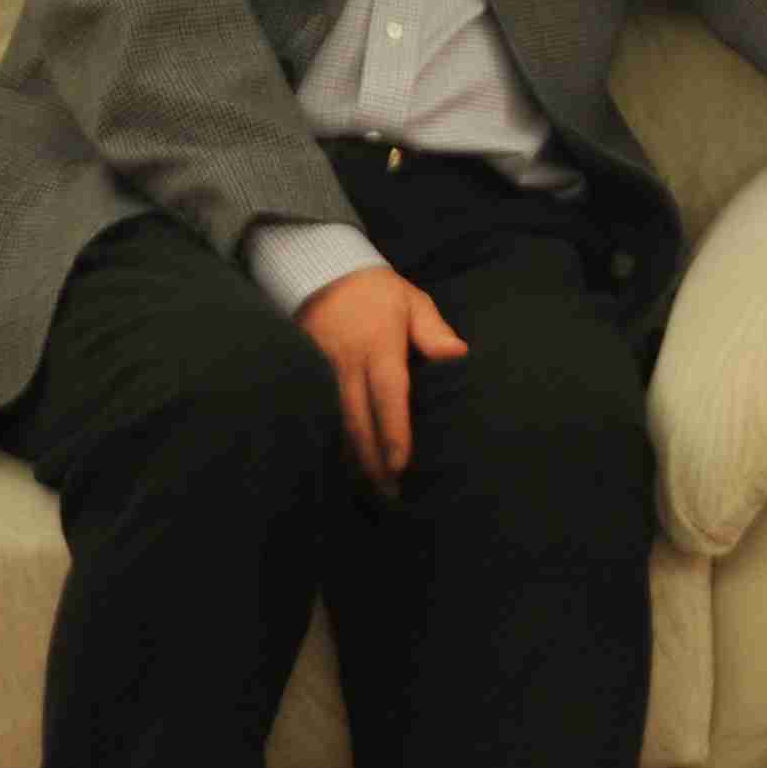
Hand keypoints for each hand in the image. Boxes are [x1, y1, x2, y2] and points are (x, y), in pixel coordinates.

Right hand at [299, 266, 467, 494]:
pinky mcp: (309, 377)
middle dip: (374, 460)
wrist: (322, 275)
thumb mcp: (412, 301)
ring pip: (340, 424)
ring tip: (373, 487)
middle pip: (360, 421)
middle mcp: (349, 365)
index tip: (401, 464)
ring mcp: (324, 373)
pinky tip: (349, 463)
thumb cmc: (377, 293)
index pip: (388, 395)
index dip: (394, 431)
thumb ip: (433, 331)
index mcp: (379, 346)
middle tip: (391, 492)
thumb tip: (458, 355)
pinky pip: (324, 415)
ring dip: (356, 457)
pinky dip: (338, 441)